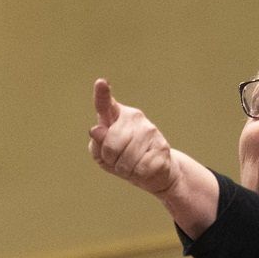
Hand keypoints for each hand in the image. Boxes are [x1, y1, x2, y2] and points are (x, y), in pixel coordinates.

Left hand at [88, 79, 178, 195]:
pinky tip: (145, 168)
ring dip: (124, 168)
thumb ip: (97, 142)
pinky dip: (138, 174)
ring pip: (125, 158)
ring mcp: (151, 131)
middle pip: (111, 143)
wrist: (155, 173)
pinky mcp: (162, 147)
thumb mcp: (102, 154)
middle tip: (119, 160)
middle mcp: (135, 118)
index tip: (101, 82)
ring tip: (132, 165)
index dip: (102, 94)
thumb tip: (96, 129)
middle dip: (110, 158)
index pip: (105, 104)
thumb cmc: (123, 160)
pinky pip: (140, 167)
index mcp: (116, 116)